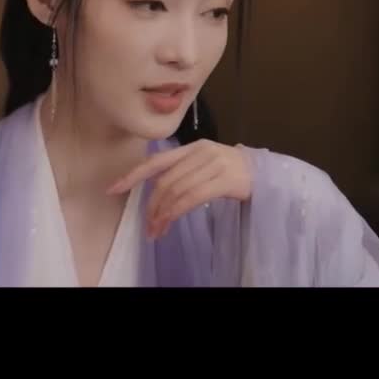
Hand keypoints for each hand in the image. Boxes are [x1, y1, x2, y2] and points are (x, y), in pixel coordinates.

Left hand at [108, 139, 252, 238]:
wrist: (266, 175)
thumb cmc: (232, 173)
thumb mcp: (205, 165)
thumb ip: (182, 171)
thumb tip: (156, 192)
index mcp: (191, 147)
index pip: (155, 161)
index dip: (132, 175)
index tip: (112, 189)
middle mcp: (200, 152)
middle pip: (164, 181)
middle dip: (152, 206)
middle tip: (148, 227)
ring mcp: (214, 164)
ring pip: (176, 190)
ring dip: (163, 213)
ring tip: (157, 230)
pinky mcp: (225, 179)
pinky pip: (192, 197)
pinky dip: (177, 211)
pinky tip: (171, 221)